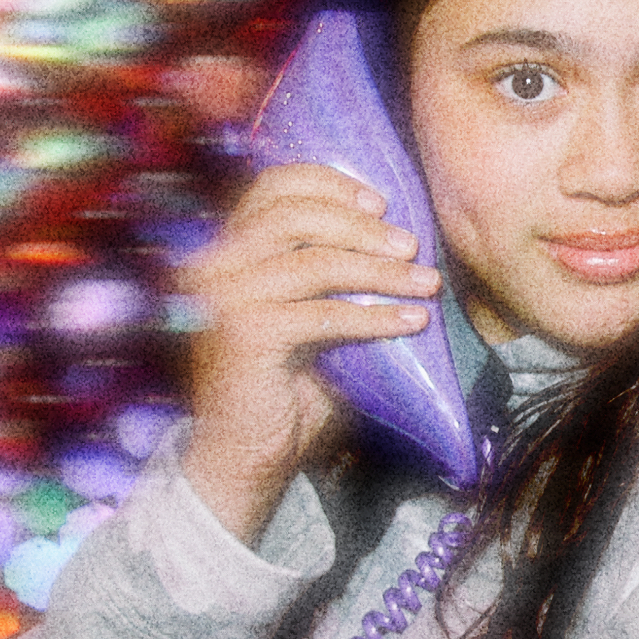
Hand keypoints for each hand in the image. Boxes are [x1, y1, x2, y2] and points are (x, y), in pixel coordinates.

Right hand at [176, 161, 441, 541]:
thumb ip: (326, 267)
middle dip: (362, 227)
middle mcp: (213, 265)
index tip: (380, 202)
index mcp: (224, 248)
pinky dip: (375, 316)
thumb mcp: (305, 311)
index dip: (330, 183)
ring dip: (381, 272)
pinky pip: (325, 315)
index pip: (272, 185)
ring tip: (425, 283)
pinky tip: (411, 321)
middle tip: (411, 246)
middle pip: (295, 214)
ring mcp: (224, 297)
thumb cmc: (283, 383)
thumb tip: (396, 236)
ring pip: (316, 263)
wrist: (244, 455)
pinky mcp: (246, 334)